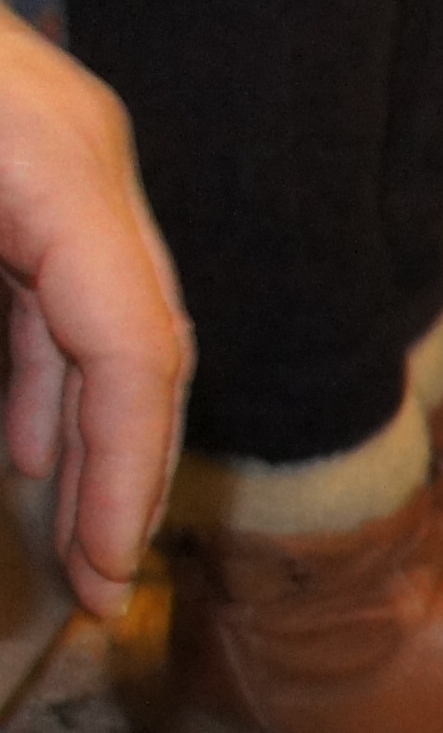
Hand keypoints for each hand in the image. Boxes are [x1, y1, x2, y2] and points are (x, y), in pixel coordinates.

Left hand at [0, 19, 189, 615]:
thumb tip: (19, 447)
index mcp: (61, 167)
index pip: (138, 348)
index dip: (128, 476)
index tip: (103, 578)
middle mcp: (79, 156)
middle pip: (138, 337)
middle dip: (118, 470)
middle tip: (95, 587)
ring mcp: (48, 145)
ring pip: (94, 310)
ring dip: (73, 426)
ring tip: (61, 532)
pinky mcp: (13, 149)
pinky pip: (44, 273)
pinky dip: (31, 362)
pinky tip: (15, 434)